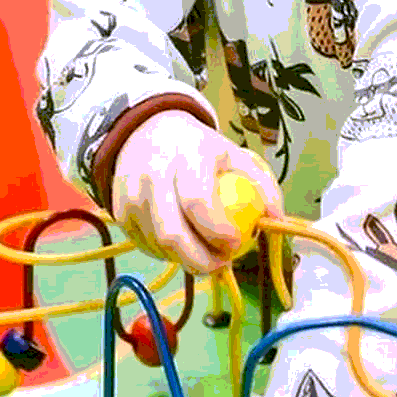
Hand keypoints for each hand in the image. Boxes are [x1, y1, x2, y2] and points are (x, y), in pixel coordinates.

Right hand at [112, 112, 278, 275]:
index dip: (217, 230)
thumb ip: (261, 185)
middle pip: (171, 234)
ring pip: (157, 246)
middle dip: (200, 260)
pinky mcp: (118, 212)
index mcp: (187, 156)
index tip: (236, 243)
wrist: (146, 132)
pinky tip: (184, 247)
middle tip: (222, 264)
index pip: (197, 201)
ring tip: (206, 256)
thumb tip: (278, 220)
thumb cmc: (198, 149)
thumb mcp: (233, 155)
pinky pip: (145, 246)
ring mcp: (130, 195)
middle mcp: (152, 175)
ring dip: (185, 260)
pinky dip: (167, 255)